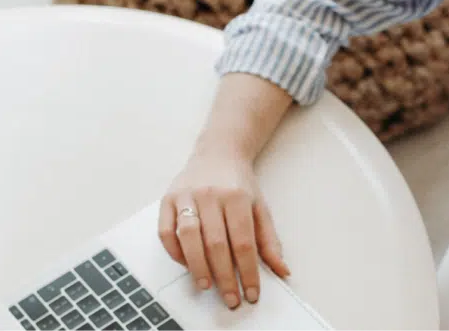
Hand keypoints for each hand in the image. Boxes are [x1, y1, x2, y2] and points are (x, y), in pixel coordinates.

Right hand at [158, 133, 289, 309]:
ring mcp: (187, 196)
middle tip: (230, 297)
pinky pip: (166, 230)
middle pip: (216, 243)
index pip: (243, 242)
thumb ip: (269, 241)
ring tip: (206, 285)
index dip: (248, 271)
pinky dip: (175, 251)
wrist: (219, 151)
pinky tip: (186, 263)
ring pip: (189, 237)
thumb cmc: (239, 183)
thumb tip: (282, 270)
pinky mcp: (168, 199)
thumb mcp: (261, 207)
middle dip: (224, 276)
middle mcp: (211, 195)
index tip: (251, 292)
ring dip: (197, 267)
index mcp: (238, 197)